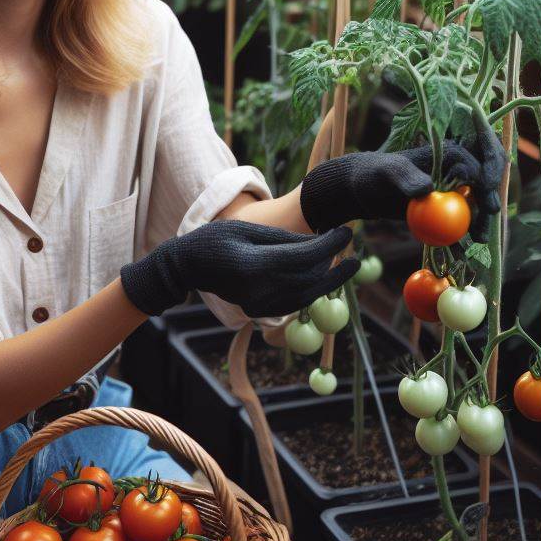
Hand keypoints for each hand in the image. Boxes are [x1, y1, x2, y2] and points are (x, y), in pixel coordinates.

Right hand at [119, 221, 360, 318]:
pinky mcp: (258, 310)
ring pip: (306, 296)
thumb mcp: (249, 230)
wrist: (188, 266)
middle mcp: (259, 290)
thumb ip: (285, 239)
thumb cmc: (216, 239)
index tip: (348, 232)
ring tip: (344, 266)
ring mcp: (258, 304)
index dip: (331, 245)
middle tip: (352, 251)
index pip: (305, 257)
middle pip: (310, 279)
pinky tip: (320, 279)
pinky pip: (293, 303)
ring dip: (327, 281)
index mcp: (256, 265)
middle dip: (334, 264)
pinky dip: (310, 292)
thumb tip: (319, 242)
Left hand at [299, 134, 506, 236]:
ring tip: (475, 243)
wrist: (362, 191)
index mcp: (450, 156)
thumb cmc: (373, 174)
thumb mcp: (387, 173)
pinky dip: (459, 239)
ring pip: (473, 211)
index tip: (488, 206)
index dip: (487, 186)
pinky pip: (456, 226)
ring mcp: (451, 193)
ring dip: (478, 227)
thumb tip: (428, 189)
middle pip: (482, 192)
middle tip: (482, 232)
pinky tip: (460, 253)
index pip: (477, 169)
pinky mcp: (443, 211)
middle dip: (487, 209)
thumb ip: (406, 177)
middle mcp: (456, 173)